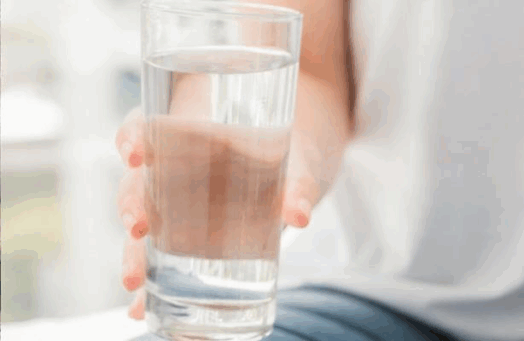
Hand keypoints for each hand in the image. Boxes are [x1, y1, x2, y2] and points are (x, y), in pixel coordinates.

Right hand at [115, 108, 324, 319]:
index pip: (146, 127)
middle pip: (137, 182)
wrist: (300, 171)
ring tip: (135, 280)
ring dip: (133, 253)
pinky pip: (160, 261)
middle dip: (132, 204)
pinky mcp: (186, 240)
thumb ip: (298, 183)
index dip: (133, 137)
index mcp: (190, 134)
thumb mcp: (298, 160)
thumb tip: (299, 215)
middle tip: (137, 225)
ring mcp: (176, 207)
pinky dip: (150, 287)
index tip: (135, 153)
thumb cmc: (292, 153)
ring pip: (142, 226)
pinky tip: (142, 308)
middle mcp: (172, 170)